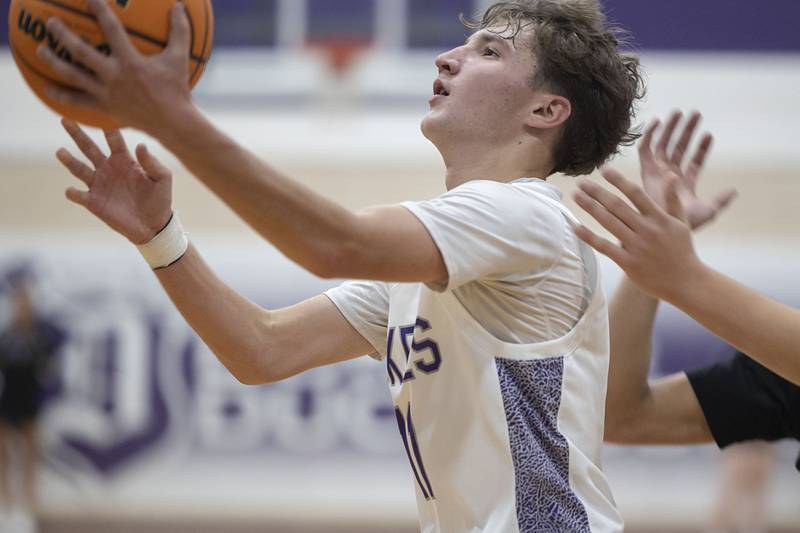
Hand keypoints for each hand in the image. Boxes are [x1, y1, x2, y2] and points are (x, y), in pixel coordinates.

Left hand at [36, 0, 191, 133]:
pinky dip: (61, 95)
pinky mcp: (104, 107)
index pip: (111, 29)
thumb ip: (179, 31)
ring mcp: (106, 93)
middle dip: (63, 35)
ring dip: (54, 62)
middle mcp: (114, 76)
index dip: (100, 10)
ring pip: (73, 76)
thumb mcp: (179, 58)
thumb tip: (180, 6)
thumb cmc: (177, 89)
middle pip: (81, 52)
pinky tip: (47, 88)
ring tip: (40, 50)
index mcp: (130, 61)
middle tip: (50, 22)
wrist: (173, 123)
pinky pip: (78, 101)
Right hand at [56, 119, 172, 244]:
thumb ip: (152, 163)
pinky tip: (71, 190)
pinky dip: (73, 193)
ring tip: (60, 151)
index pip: (113, 140)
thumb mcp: (162, 179)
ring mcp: (99, 184)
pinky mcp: (94, 202)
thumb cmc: (159, 199)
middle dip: (77, 134)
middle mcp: (108, 168)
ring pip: (79, 169)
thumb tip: (141, 145)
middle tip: (65, 119)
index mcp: (124, 160)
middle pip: (89, 148)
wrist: (153, 225)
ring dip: (69, 161)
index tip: (99, 114)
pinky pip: (79, 195)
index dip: (107, 128)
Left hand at [573, 167, 705, 300]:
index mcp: (659, 218)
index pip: (636, 194)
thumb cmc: (682, 250)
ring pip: (609, 222)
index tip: (604, 169)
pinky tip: (575, 226)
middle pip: (617, 206)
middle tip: (580, 181)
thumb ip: (673, 199)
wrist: (686, 282)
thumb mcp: (682, 222)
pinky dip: (588, 236)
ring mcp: (636, 246)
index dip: (619, 181)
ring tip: (576, 196)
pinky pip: (604, 247)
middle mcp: (646, 229)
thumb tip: (670, 174)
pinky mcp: (628, 262)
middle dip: (597, 191)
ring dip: (590, 207)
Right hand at [638, 111, 736, 229]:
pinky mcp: (645, 171)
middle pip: (679, 148)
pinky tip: (657, 122)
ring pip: (664, 145)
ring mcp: (658, 172)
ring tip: (679, 112)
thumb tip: (734, 190)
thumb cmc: (683, 223)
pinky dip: (649, 135)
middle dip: (687, 131)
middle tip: (695, 113)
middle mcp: (670, 175)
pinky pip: (645, 149)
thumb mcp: (708, 211)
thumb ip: (720, 200)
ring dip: (670, 128)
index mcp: (685, 184)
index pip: (694, 161)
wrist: (663, 226)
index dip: (702, 148)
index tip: (709, 135)